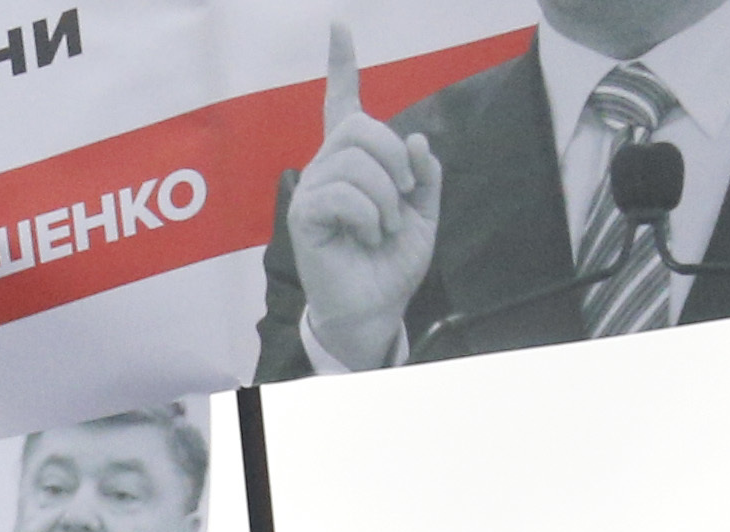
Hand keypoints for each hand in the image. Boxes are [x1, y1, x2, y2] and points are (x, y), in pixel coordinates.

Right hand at [286, 23, 442, 372]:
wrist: (377, 306)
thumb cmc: (392, 261)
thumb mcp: (424, 211)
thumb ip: (423, 172)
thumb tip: (413, 140)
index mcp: (356, 160)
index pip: (343, 102)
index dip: (341, 65)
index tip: (338, 27)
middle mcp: (329, 166)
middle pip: (361, 127)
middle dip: (393, 161)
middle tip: (403, 199)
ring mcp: (313, 189)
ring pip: (356, 161)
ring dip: (385, 197)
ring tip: (383, 228)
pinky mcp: (305, 215)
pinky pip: (343, 193)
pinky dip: (368, 214)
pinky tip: (367, 235)